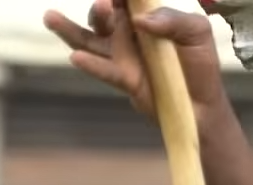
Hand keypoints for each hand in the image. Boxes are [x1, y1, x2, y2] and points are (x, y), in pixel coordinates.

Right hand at [43, 0, 227, 119]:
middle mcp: (129, 32)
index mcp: (147, 15)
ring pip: (90, 39)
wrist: (202, 106)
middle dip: (100, 8)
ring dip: (70, 29)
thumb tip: (140, 20)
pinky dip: (90, 64)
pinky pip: (104, 69)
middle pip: (103, 14)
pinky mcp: (123, 79)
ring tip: (50, 17)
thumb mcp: (196, 34)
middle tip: (106, 6)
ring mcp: (122, 55)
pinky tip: (76, 57)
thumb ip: (173, 21)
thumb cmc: (199, 65)